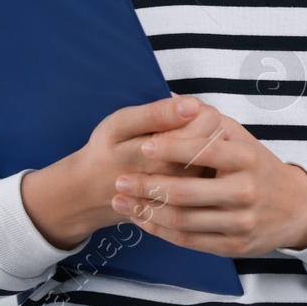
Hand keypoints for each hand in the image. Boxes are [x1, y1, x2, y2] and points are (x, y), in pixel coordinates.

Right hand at [21, 95, 209, 250]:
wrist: (91, 194)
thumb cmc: (107, 152)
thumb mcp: (121, 125)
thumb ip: (157, 114)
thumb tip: (193, 105)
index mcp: (171, 154)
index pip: (210, 120)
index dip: (198, 108)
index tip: (180, 110)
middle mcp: (185, 176)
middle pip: (216, 137)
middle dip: (201, 124)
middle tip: (177, 125)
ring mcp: (188, 191)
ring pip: (214, 156)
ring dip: (201, 143)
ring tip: (176, 143)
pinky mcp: (187, 200)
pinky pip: (207, 173)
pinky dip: (198, 161)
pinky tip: (179, 161)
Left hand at [111, 104, 306, 256]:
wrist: (294, 207)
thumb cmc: (257, 166)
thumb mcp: (241, 138)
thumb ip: (207, 121)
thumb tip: (171, 98)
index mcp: (247, 158)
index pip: (204, 152)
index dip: (171, 148)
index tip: (143, 144)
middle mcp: (246, 191)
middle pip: (186, 192)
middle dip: (147, 186)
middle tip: (119, 179)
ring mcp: (241, 222)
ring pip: (183, 221)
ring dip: (147, 211)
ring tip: (122, 201)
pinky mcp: (234, 246)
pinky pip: (189, 241)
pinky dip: (161, 231)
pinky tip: (142, 220)